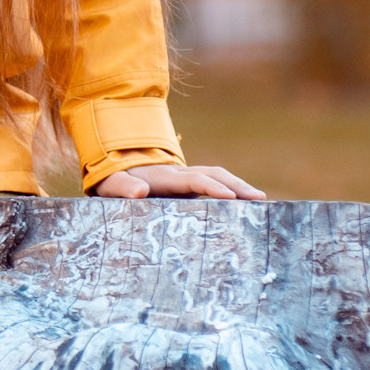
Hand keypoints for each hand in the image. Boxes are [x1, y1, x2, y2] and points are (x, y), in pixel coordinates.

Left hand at [93, 163, 265, 199]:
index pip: (193, 179)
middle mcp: (178, 173)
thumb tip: (139, 192)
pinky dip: (231, 189)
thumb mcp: (109, 184)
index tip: (230, 198)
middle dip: (236, 185)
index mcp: (162, 176)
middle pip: (213, 174)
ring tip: (260, 200)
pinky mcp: (186, 184)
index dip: (211, 187)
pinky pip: (212, 183)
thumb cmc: (110, 180)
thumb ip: (122, 187)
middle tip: (259, 199)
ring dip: (238, 185)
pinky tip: (245, 203)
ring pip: (216, 176)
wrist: (111, 165)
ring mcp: (184, 176)